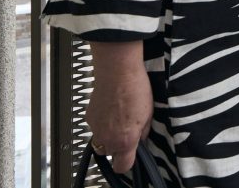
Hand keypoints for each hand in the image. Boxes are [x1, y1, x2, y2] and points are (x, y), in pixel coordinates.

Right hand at [86, 42, 151, 173]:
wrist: (117, 71)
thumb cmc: (135, 89)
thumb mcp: (149, 113)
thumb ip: (143, 132)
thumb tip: (140, 138)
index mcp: (125, 140)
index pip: (122, 167)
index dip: (127, 162)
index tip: (133, 155)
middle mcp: (108, 138)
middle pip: (111, 154)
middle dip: (118, 146)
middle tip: (128, 130)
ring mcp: (96, 128)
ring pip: (101, 141)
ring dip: (109, 135)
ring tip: (119, 118)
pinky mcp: (89, 118)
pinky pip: (96, 127)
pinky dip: (102, 123)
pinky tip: (112, 109)